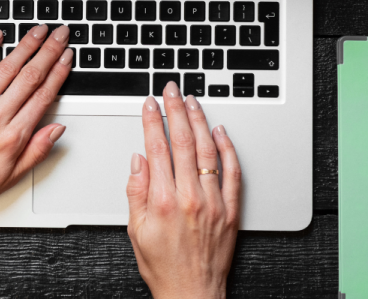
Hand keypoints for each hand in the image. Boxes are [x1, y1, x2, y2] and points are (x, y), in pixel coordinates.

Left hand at [0, 24, 72, 229]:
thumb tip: (58, 129)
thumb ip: (37, 151)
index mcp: (12, 137)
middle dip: (48, 51)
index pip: (43, 96)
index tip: (67, 57)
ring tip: (38, 30)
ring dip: (25, 46)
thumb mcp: (11, 177)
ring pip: (5, 69)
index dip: (59, 72)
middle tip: (60, 34)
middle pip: (29, 77)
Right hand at [126, 81, 241, 298]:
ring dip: (200, 121)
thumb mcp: (135, 230)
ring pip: (208, 150)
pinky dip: (228, 148)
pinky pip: (232, 172)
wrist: (192, 294)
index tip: (150, 104)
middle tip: (172, 90)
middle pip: (184, 141)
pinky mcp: (230, 210)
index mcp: (163, 200)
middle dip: (176, 110)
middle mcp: (191, 197)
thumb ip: (136, 191)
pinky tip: (221, 131)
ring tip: (193, 102)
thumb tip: (138, 160)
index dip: (153, 120)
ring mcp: (213, 202)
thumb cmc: (162, 266)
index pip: (157, 147)